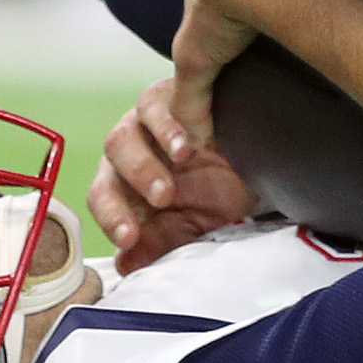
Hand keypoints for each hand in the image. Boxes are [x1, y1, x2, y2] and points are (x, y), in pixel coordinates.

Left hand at [87, 78, 254, 272]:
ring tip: (175, 175)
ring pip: (123, 139)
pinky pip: (152, 107)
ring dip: (145, 162)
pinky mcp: (166, 96)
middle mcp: (129, 155)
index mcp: (129, 187)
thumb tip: (127, 266)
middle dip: (128, 191)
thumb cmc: (222, 190)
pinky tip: (185, 145)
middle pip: (107, 171)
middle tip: (160, 203)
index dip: (112, 219)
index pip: (104, 202)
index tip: (130, 239)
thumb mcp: (196, 224)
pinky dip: (166, 127)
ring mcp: (143, 125)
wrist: (258, 154)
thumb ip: (163, 243)